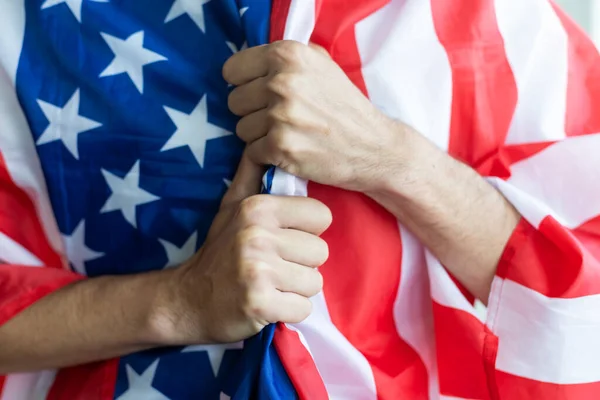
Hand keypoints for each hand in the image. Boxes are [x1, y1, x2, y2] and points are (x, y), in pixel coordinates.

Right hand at [160, 153, 331, 343]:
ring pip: (315, 282)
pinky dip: (289, 312)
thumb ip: (251, 174)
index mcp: (257, 208)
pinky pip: (302, 309)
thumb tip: (260, 142)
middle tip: (274, 268)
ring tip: (271, 285)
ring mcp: (257, 270)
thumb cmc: (219, 252)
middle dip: (302, 264)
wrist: (187, 299)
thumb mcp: (231, 206)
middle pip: (321, 251)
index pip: (321, 216)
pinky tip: (268, 304)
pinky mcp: (259, 303)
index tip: (284, 242)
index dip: (306, 232)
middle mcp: (257, 235)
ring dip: (296, 289)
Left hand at [223, 40, 407, 192]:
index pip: (232, 70)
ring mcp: (280, 115)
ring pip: (241, 129)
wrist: (375, 147)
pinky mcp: (280, 146)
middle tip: (282, 119)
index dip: (245, 85)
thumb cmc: (346, 107)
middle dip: (253, 112)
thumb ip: (286, 59)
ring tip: (290, 134)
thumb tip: (250, 62)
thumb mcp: (322, 66)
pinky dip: (268, 156)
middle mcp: (282, 82)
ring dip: (260, 136)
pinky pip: (251, 152)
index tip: (262, 95)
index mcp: (288, 55)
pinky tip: (292, 151)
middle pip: (235, 102)